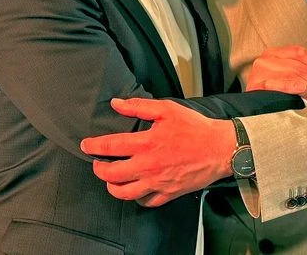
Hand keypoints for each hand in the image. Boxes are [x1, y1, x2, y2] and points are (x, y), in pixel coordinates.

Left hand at [80, 98, 233, 206]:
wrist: (220, 148)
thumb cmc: (196, 128)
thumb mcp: (168, 109)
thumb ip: (139, 106)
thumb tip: (116, 104)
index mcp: (147, 143)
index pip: (110, 147)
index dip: (93, 146)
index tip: (86, 145)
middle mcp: (148, 166)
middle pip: (111, 175)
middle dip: (98, 169)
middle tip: (98, 163)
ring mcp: (158, 183)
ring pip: (124, 193)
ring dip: (113, 186)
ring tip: (112, 179)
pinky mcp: (168, 193)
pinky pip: (145, 202)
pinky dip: (136, 197)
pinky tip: (136, 188)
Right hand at [245, 45, 306, 102]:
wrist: (255, 112)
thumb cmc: (278, 93)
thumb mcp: (293, 73)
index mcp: (273, 53)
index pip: (300, 52)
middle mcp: (265, 60)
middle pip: (300, 66)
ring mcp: (260, 72)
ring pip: (295, 74)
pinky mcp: (258, 86)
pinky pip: (283, 83)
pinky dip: (296, 87)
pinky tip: (304, 91)